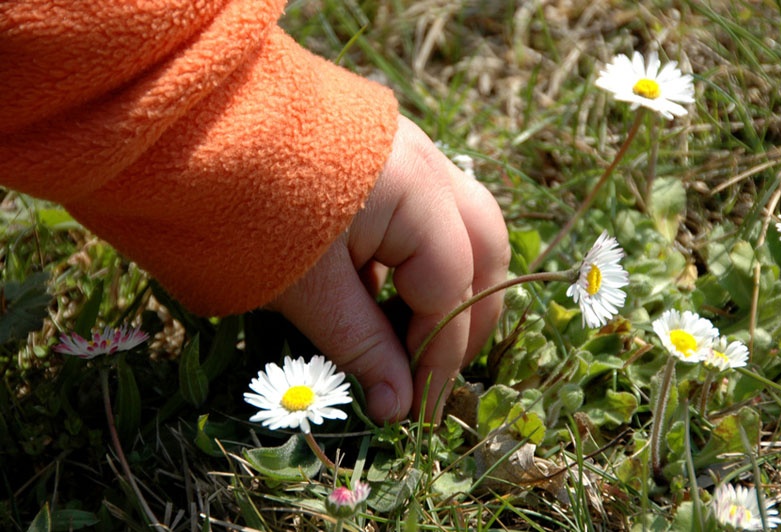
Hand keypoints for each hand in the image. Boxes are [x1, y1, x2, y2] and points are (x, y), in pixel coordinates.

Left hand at [269, 115, 509, 422]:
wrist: (187, 122)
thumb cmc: (243, 210)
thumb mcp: (305, 289)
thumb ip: (360, 345)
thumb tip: (398, 407)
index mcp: (417, 195)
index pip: (449, 290)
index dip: (436, 355)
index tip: (417, 405)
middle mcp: (429, 166)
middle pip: (482, 250)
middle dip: (468, 316)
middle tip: (435, 372)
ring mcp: (409, 151)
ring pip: (464, 225)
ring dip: (451, 284)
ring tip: (418, 335)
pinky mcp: (383, 155)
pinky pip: (428, 210)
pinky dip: (419, 257)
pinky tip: (385, 290)